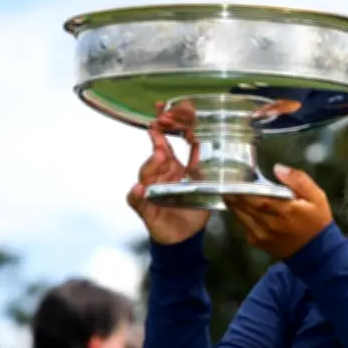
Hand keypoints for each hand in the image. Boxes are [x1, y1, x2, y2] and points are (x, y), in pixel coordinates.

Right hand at [126, 101, 208, 244]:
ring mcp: (151, 190)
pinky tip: (138, 190)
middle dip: (157, 140)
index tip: (164, 110)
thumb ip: (204, 165)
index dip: (166, 127)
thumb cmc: (193, 209)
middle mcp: (160, 176)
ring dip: (151, 164)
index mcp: (174, 168)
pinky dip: (136, 195)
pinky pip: (136, 200)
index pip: (167, 143)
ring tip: (159, 154)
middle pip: (156, 155)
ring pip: (146, 173)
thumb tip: (211, 142)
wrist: (185, 237)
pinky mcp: (145, 208)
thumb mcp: (205, 185)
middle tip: (159, 126)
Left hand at [224, 164, 333, 259]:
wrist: (317, 252)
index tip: (235, 177)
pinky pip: (244, 226)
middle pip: (246, 206)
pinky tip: (241, 206)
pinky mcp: (259, 242)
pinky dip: (241, 215)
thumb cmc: (317, 221)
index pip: (259, 197)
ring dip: (234, 204)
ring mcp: (263, 235)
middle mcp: (272, 224)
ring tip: (229, 191)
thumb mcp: (316, 196)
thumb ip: (298, 180)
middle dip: (234, 193)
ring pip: (242, 216)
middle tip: (226, 182)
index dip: (244, 188)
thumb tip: (278, 168)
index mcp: (287, 210)